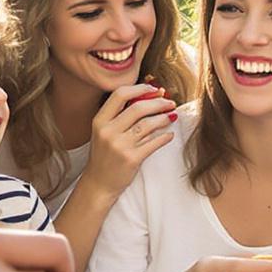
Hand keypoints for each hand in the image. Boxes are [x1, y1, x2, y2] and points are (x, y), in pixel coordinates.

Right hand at [82, 83, 178, 198]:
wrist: (99, 183)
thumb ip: (121, 115)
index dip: (140, 88)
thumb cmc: (105, 155)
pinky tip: (170, 135)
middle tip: (170, 102)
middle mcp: (108, 131)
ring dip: (164, 118)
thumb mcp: (105, 132)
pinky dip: (165, 137)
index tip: (154, 89)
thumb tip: (151, 96)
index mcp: (100, 121)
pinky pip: (154, 142)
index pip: (120, 94)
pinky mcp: (131, 159)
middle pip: (138, 108)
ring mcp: (120, 145)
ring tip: (172, 116)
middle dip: (158, 102)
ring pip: (148, 124)